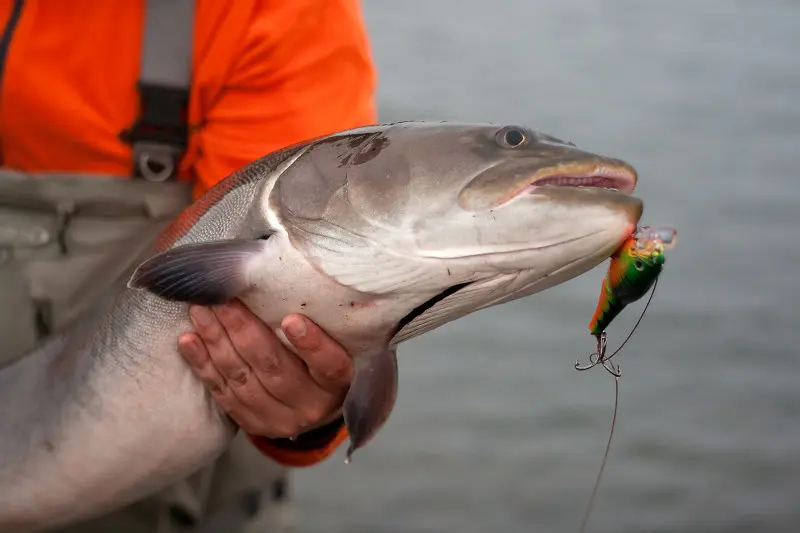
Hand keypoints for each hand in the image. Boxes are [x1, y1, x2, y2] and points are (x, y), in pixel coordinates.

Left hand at [177, 300, 352, 438]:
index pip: (329, 366)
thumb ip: (318, 322)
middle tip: (224, 300)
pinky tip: (188, 340)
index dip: (312, 345)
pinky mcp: (252, 423)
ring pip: (243, 379)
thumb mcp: (334, 343)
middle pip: (275, 369)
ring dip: (217, 342)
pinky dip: (203, 364)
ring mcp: (279, 419)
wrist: (312, 405)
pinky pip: (223, 393)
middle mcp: (310, 405)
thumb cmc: (321, 361)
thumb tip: (279, 280)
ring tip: (201, 312)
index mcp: (337, 384)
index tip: (291, 319)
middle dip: (244, 331)